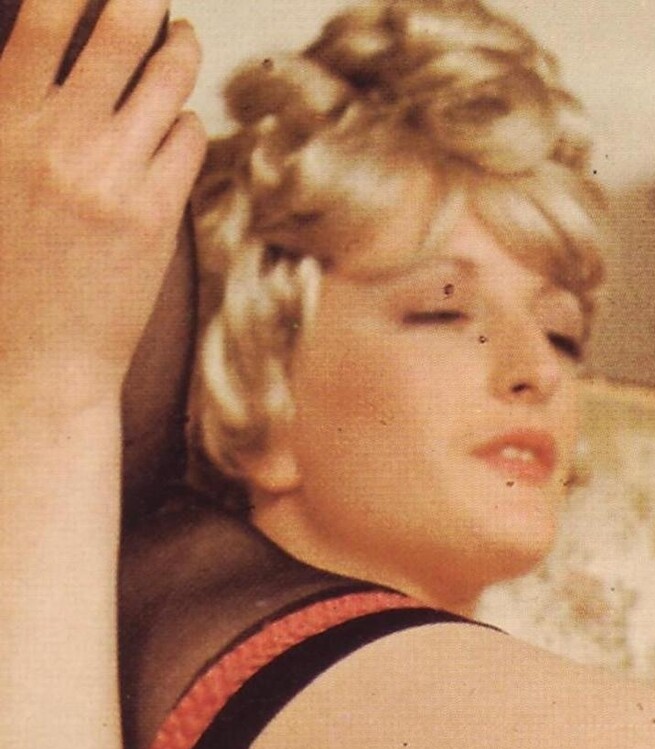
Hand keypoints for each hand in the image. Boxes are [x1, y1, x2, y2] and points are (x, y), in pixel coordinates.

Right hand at [0, 0, 203, 424]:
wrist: (33, 358)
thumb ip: (9, 111)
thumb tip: (30, 60)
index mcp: (3, 121)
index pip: (45, 19)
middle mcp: (60, 138)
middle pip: (121, 32)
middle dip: (144, 0)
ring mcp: (113, 174)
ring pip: (167, 81)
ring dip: (177, 49)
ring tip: (178, 38)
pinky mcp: (156, 212)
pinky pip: (187, 138)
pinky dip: (184, 119)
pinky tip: (174, 121)